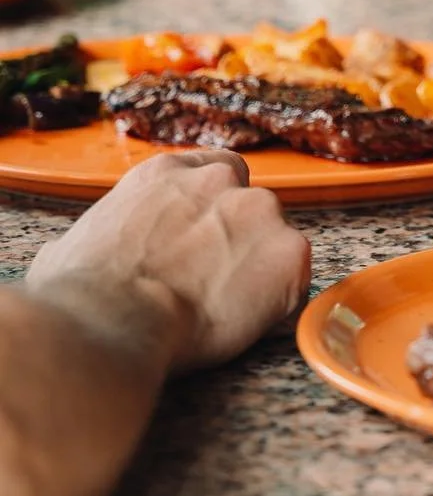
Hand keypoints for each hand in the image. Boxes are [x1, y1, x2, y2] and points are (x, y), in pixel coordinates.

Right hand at [26, 153, 310, 373]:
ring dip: (261, 270)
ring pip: (277, 241)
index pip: (218, 171)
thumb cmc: (80, 293)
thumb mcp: (73, 245)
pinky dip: (281, 303)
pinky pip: (297, 281)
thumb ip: (104, 234)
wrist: (109, 319)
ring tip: (224, 309)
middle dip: (241, 241)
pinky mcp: (289, 254)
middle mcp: (221, 181)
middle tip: (215, 284)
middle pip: (252, 206)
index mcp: (168, 173)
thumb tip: (81, 253)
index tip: (210, 238)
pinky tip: (247, 324)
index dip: (218, 208)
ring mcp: (260, 212)